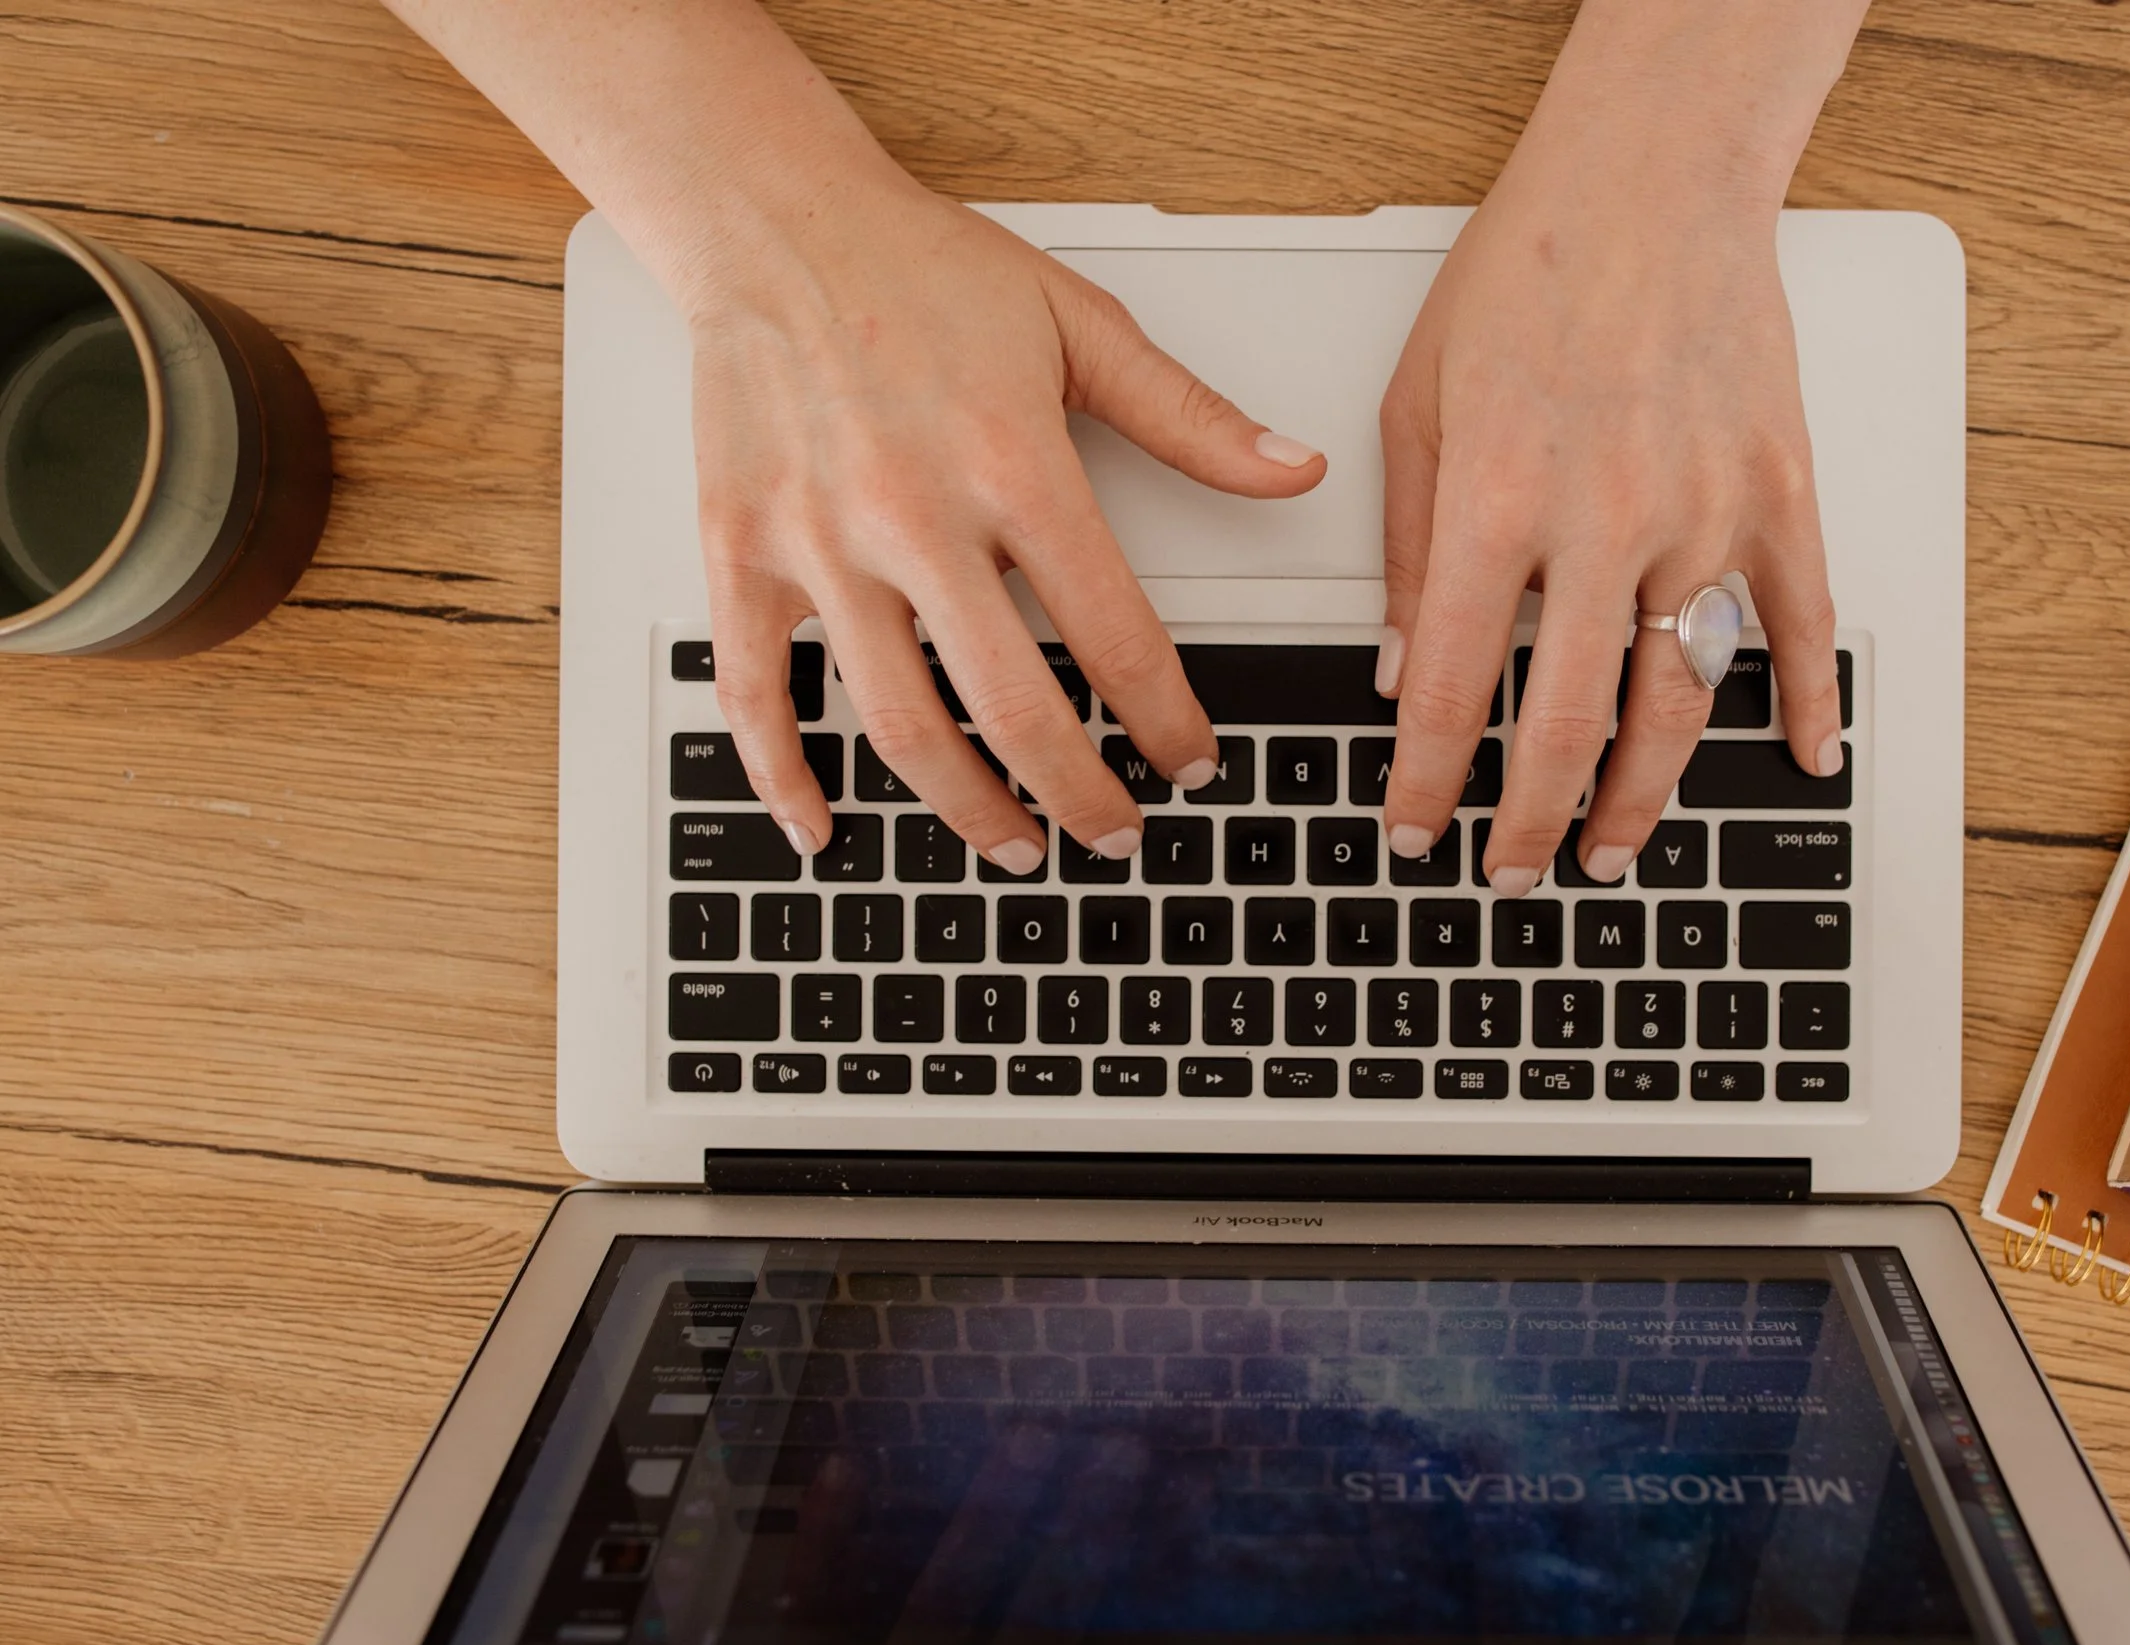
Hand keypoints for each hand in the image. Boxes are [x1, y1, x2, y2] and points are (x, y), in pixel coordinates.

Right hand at [379, 0, 1326, 866]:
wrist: (771, 218)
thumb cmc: (922, 266)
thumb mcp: (1080, 323)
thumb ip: (1190, 417)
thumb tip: (1294, 471)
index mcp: (1012, 461)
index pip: (1113, 634)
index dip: (1164, 722)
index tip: (1190, 765)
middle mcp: (912, 513)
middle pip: (1010, 706)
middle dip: (1078, 795)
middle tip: (1114, 836)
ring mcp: (817, 541)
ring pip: (896, 721)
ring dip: (964, 807)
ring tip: (1014, 844)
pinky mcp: (737, 550)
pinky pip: (752, 689)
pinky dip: (782, 774)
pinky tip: (821, 827)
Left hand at [1376, 0, 1861, 894]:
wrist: (1653, 178)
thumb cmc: (1528, 273)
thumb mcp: (1416, 402)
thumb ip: (1406, 546)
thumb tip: (1398, 668)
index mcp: (1497, 498)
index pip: (1450, 686)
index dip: (1427, 782)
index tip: (1414, 834)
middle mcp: (1605, 520)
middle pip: (1569, 722)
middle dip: (1533, 823)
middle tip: (1514, 872)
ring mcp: (1707, 514)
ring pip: (1680, 699)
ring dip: (1645, 795)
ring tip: (1613, 850)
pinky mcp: (1782, 495)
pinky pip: (1805, 625)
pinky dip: (1810, 702)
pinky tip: (1801, 758)